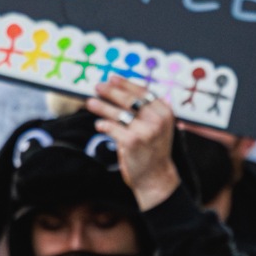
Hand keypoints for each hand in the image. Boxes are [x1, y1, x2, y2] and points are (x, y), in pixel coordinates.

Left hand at [86, 77, 180, 210]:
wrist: (156, 177)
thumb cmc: (152, 151)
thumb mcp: (156, 127)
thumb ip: (145, 111)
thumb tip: (121, 91)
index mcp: (164, 112)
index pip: (143, 91)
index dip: (126, 84)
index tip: (113, 78)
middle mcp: (157, 119)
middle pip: (129, 99)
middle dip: (111, 92)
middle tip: (98, 87)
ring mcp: (146, 130)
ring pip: (118, 113)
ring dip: (102, 107)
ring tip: (90, 103)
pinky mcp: (132, 141)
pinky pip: (113, 128)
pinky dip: (104, 125)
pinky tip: (99, 125)